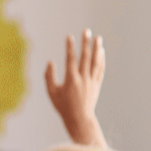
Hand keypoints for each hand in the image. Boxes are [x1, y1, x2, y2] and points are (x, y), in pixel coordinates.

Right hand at [43, 29, 106, 146]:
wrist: (79, 119)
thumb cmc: (62, 106)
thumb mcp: (51, 92)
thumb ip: (49, 77)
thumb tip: (50, 62)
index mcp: (71, 80)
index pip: (70, 59)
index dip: (69, 47)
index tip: (69, 36)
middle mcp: (83, 78)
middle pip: (86, 57)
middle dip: (86, 43)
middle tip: (86, 31)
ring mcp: (91, 81)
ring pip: (96, 61)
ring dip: (97, 48)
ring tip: (98, 38)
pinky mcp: (97, 84)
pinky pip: (100, 69)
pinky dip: (101, 60)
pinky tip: (101, 52)